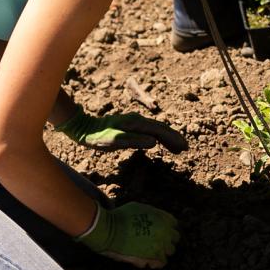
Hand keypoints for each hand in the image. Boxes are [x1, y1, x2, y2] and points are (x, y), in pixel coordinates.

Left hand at [56, 105, 187, 152]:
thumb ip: (134, 141)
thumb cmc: (98, 137)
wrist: (84, 128)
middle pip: (161, 128)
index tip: (183, 147)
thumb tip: (154, 142)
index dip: (173, 138)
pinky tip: (160, 143)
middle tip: (184, 148)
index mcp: (136, 123)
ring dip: (167, 138)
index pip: (160, 130)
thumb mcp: (115, 141)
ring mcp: (134, 122)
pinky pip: (149, 131)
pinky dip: (158, 137)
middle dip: (173, 138)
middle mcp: (138, 120)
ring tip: (176, 148)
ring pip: (156, 129)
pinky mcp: (131, 126)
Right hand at [76, 202, 178, 268]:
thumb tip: (156, 217)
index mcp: (163, 219)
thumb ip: (153, 213)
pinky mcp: (152, 258)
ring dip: (162, 251)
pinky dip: (155, 262)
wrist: (109, 231)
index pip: (175, 224)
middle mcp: (165, 232)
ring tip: (150, 251)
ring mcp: (160, 246)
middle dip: (167, 239)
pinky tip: (146, 260)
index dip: (167, 227)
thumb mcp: (139, 207)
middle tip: (155, 241)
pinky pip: (161, 263)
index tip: (161, 230)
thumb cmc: (120, 217)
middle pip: (175, 238)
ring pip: (169, 251)